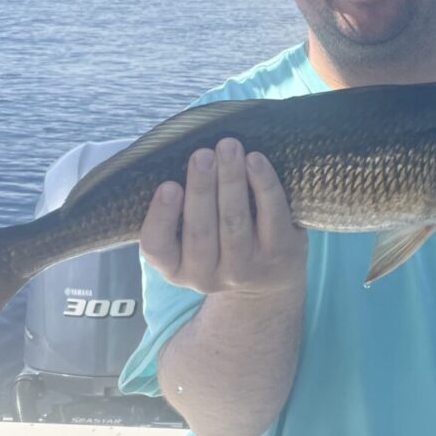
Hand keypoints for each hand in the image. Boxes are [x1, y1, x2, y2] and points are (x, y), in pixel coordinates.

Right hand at [139, 136, 307, 296]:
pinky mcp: (278, 253)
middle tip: (202, 154)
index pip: (157, 247)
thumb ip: (177, 213)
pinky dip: (264, 185)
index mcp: (176, 269)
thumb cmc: (217, 248)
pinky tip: (256, 160)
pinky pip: (272, 215)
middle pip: (200, 230)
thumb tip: (177, 160)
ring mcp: (245, 268)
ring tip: (228, 147)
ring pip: (235, 220)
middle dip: (201, 188)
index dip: (161, 217)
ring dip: (231, 180)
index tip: (168, 185)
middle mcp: (207, 275)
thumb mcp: (187, 246)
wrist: (266, 288)